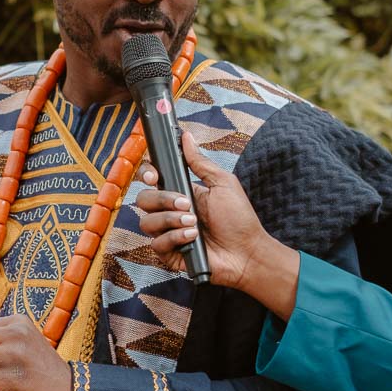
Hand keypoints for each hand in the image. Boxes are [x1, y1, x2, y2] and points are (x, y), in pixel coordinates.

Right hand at [137, 128, 272, 290]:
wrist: (247, 252)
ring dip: (170, 220)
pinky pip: (157, 244)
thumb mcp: (222, 184)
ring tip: (194, 224)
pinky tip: (193, 239)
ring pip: (147, 222)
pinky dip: (175, 238)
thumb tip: (186, 137)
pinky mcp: (169, 253)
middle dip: (163, 200)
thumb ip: (200, 162)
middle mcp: (170, 212)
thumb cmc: (239, 219)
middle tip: (186, 204)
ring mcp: (168, 233)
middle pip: (143, 199)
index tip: (154, 176)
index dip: (147, 175)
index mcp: (180, 192)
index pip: (150, 179)